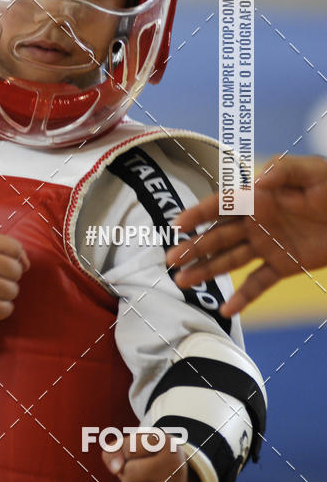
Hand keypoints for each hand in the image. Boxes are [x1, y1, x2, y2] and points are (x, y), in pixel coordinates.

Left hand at [102, 433, 198, 481]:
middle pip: (129, 472)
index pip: (128, 450)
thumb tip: (115, 468)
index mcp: (167, 444)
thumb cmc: (148, 457)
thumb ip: (115, 448)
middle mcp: (173, 467)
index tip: (138, 451)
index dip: (126, 451)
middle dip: (125, 471)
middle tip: (136, 469)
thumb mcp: (133, 444)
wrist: (175, 480)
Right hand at [166, 154, 326, 315]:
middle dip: (192, 248)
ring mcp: (267, 246)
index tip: (175, 225)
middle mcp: (256, 222)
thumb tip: (257, 182)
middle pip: (217, 236)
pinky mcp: (283, 266)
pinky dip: (242, 298)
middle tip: (170, 260)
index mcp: (258, 197)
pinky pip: (258, 283)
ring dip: (205, 271)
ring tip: (182, 282)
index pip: (220, 205)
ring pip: (229, 260)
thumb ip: (283, 171)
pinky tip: (226, 311)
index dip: (197, 214)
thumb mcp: (311, 171)